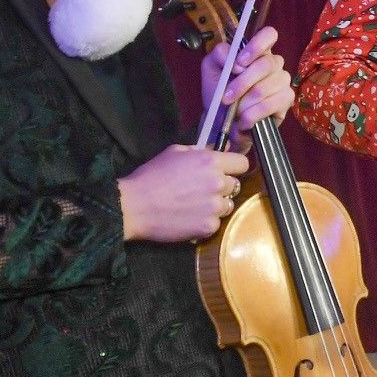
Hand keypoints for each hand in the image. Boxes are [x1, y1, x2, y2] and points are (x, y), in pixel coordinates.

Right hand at [119, 144, 250, 242]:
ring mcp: (215, 207)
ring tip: (195, 205)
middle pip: (235, 185)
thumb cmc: (151, 176)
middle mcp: (217, 183)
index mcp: (210, 162)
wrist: (134, 206)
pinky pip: (216, 222)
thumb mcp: (175, 152)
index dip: (234, 167)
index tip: (227, 171)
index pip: (242, 163)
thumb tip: (218, 150)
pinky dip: (206, 221)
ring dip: (216, 205)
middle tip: (204, 190)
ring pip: (228, 205)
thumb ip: (200, 151)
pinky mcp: (208, 226)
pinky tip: (189, 218)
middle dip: (223, 187)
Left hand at [202, 25, 291, 136]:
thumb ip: (219, 54)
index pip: (269, 35)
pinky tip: (244, 119)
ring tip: (234, 110)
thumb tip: (236, 60)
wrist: (222, 121)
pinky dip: (254, 113)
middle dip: (243, 83)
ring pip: (268, 86)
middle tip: (226, 97)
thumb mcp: (211, 69)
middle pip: (266, 64)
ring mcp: (282, 81)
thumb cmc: (218, 91)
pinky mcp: (286, 99)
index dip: (257, 45)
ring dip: (245, 101)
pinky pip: (274, 103)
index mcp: (256, 51)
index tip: (240, 62)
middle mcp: (273, 63)